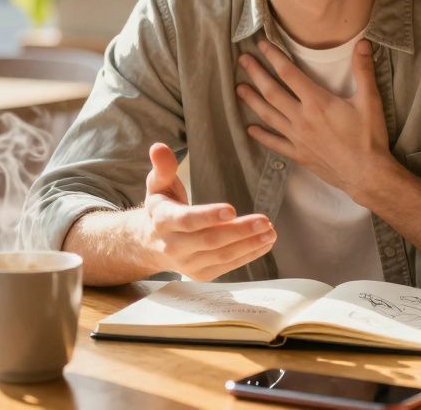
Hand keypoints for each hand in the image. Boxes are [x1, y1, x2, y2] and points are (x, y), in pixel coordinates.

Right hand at [140, 143, 276, 280]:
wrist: (149, 244)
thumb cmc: (161, 207)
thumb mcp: (158, 185)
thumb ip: (163, 168)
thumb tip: (158, 147)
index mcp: (162, 221)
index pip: (186, 220)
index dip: (208, 216)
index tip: (232, 209)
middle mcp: (173, 246)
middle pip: (209, 240)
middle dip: (239, 231)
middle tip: (265, 221)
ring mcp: (187, 263)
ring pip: (222, 256)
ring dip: (249, 244)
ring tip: (270, 231)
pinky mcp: (200, 273)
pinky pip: (227, 266)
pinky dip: (248, 255)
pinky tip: (265, 243)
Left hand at [235, 38, 395, 199]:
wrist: (367, 174)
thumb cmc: (369, 137)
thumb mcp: (370, 100)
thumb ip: (364, 70)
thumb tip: (362, 42)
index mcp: (317, 102)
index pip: (289, 73)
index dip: (274, 56)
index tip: (262, 44)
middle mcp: (302, 118)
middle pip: (272, 92)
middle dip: (256, 74)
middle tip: (243, 60)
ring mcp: (298, 138)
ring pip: (268, 115)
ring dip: (252, 101)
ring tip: (239, 88)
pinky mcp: (299, 154)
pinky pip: (275, 143)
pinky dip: (261, 136)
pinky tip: (250, 130)